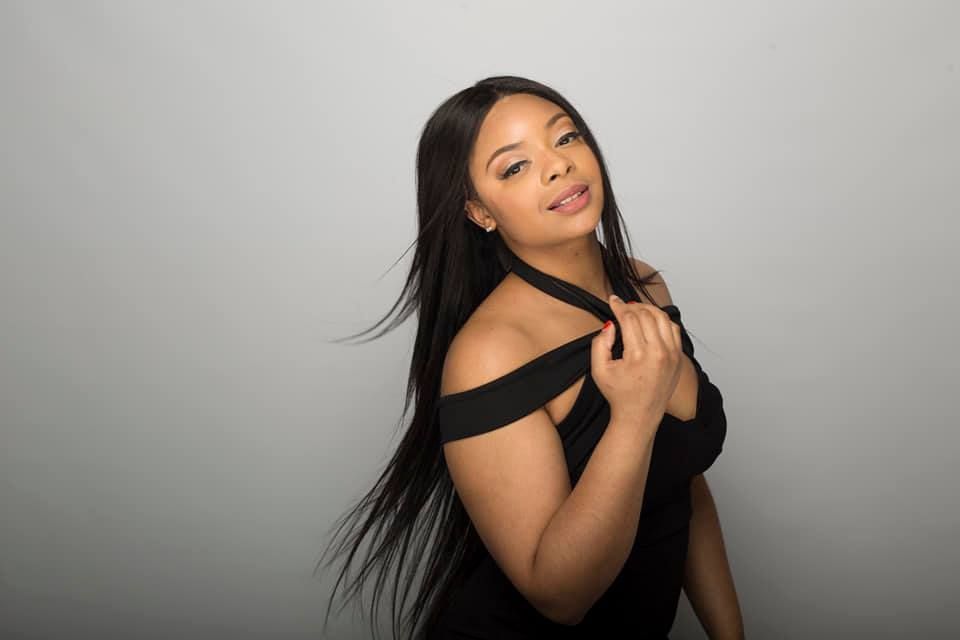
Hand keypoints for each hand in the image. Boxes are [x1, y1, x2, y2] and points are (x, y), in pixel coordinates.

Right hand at [590, 294, 682, 434]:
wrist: (639, 415)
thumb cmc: (619, 394)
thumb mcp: (599, 370)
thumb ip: (599, 344)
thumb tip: (610, 324)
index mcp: (639, 355)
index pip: (629, 318)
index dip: (618, 306)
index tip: (612, 300)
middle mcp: (659, 353)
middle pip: (646, 314)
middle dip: (631, 306)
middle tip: (621, 306)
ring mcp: (672, 355)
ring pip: (662, 318)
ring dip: (648, 309)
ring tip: (636, 310)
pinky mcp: (679, 358)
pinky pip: (674, 329)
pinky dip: (662, 320)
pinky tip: (651, 321)